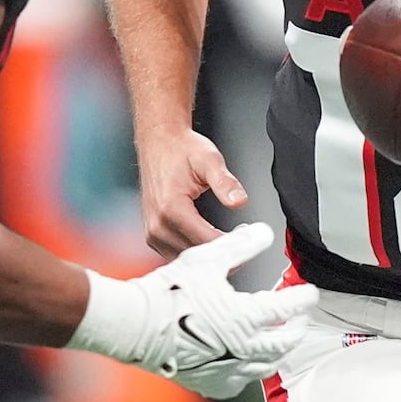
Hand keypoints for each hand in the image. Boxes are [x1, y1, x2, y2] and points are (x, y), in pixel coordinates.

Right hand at [70, 223, 317, 399]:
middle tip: (301, 319)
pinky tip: (247, 364)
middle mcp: (241, 349)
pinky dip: (248, 372)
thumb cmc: (170, 290)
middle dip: (296, 329)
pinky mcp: (209, 381)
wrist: (136, 324)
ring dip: (277, 352)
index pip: (286, 308)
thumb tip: (265, 232)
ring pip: (264, 366)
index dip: (301, 298)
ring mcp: (227, 369)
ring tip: (279, 341)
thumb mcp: (207, 259)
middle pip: (283, 343)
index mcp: (245, 317)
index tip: (310, 293)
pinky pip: (238, 382)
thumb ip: (240, 245)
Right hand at [140, 129, 246, 258]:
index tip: (248, 242)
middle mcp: (157, 224)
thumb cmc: (181, 149)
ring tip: (230, 243)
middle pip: (196, 254)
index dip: (231, 245)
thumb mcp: (209, 159)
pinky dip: (194, 253)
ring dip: (207, 257)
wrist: (158, 142)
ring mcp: (152, 232)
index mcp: (170, 208)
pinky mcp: (152, 235)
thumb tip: (239, 201)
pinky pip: (175, 254)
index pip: (206, 241)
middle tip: (245, 245)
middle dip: (222, 253)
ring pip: (185, 259)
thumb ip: (224, 182)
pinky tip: (210, 243)